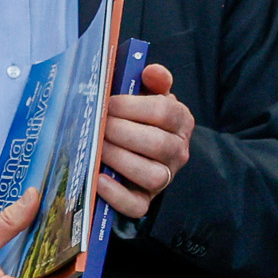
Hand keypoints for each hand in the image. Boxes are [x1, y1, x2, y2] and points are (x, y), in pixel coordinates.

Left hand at [96, 62, 192, 220]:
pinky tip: (98, 179)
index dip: (133, 107)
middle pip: (157, 144)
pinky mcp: (146, 200)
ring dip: (119, 159)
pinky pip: (137, 206)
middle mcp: (178, 151)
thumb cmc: (141, 117)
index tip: (109, 103)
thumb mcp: (150, 94)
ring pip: (152, 176)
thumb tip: (152, 71)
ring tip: (97, 147)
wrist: (145, 148)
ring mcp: (164, 178)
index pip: (164, 112)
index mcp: (180, 120)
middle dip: (121, 132)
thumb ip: (154, 79)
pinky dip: (116, 196)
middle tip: (99, 124)